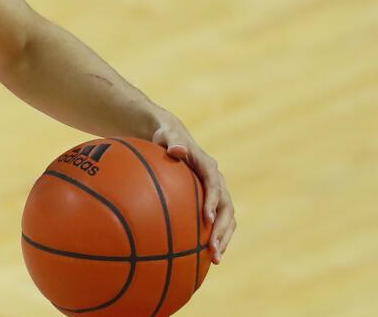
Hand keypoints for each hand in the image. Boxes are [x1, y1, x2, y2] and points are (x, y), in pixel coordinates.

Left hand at [152, 118, 235, 263]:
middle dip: (221, 229)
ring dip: (223, 238)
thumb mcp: (167, 135)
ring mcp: (217, 193)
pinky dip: (217, 237)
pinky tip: (206, 256)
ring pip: (227, 218)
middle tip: (212, 248)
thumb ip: (173, 142)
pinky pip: (219, 222)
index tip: (207, 219)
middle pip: (226, 207)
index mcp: (208, 166)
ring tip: (215, 259)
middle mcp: (217, 181)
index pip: (214, 185)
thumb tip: (178, 149)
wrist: (173, 138)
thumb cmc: (166, 137)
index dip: (213, 201)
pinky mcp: (212, 202)